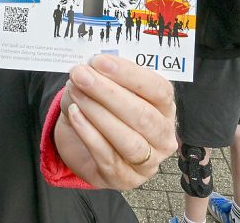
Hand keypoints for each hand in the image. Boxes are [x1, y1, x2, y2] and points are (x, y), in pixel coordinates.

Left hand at [53, 55, 175, 189]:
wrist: (85, 149)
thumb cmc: (102, 112)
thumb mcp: (106, 91)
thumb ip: (102, 78)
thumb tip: (87, 68)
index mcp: (166, 108)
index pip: (159, 89)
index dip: (129, 74)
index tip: (99, 61)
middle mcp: (164, 137)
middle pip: (143, 115)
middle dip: (108, 92)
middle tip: (81, 75)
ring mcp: (148, 162)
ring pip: (129, 139)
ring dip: (98, 113)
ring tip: (74, 93)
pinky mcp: (125, 179)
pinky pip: (107, 156)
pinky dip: (88, 133)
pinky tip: (74, 114)